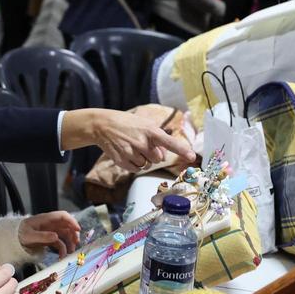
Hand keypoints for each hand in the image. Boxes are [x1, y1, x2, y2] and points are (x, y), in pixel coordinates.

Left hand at [19, 212, 80, 257]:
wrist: (14, 239)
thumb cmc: (21, 234)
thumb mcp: (30, 236)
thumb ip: (43, 236)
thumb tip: (56, 236)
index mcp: (46, 219)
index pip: (62, 216)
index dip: (72, 221)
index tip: (78, 229)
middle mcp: (51, 224)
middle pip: (67, 225)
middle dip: (73, 233)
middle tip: (76, 243)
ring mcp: (51, 231)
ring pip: (65, 234)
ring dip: (70, 243)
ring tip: (70, 252)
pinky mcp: (49, 239)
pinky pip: (60, 243)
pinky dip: (63, 249)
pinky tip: (62, 257)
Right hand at [64, 109, 194, 172]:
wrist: (103, 125)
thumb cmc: (127, 124)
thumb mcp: (145, 124)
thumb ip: (157, 137)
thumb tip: (164, 154)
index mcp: (151, 131)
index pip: (169, 142)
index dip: (181, 150)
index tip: (192, 157)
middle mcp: (142, 142)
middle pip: (158, 159)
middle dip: (153, 154)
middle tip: (142, 145)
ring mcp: (132, 152)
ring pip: (146, 165)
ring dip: (143, 159)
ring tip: (132, 147)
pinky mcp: (122, 161)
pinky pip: (136, 169)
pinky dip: (134, 164)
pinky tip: (127, 153)